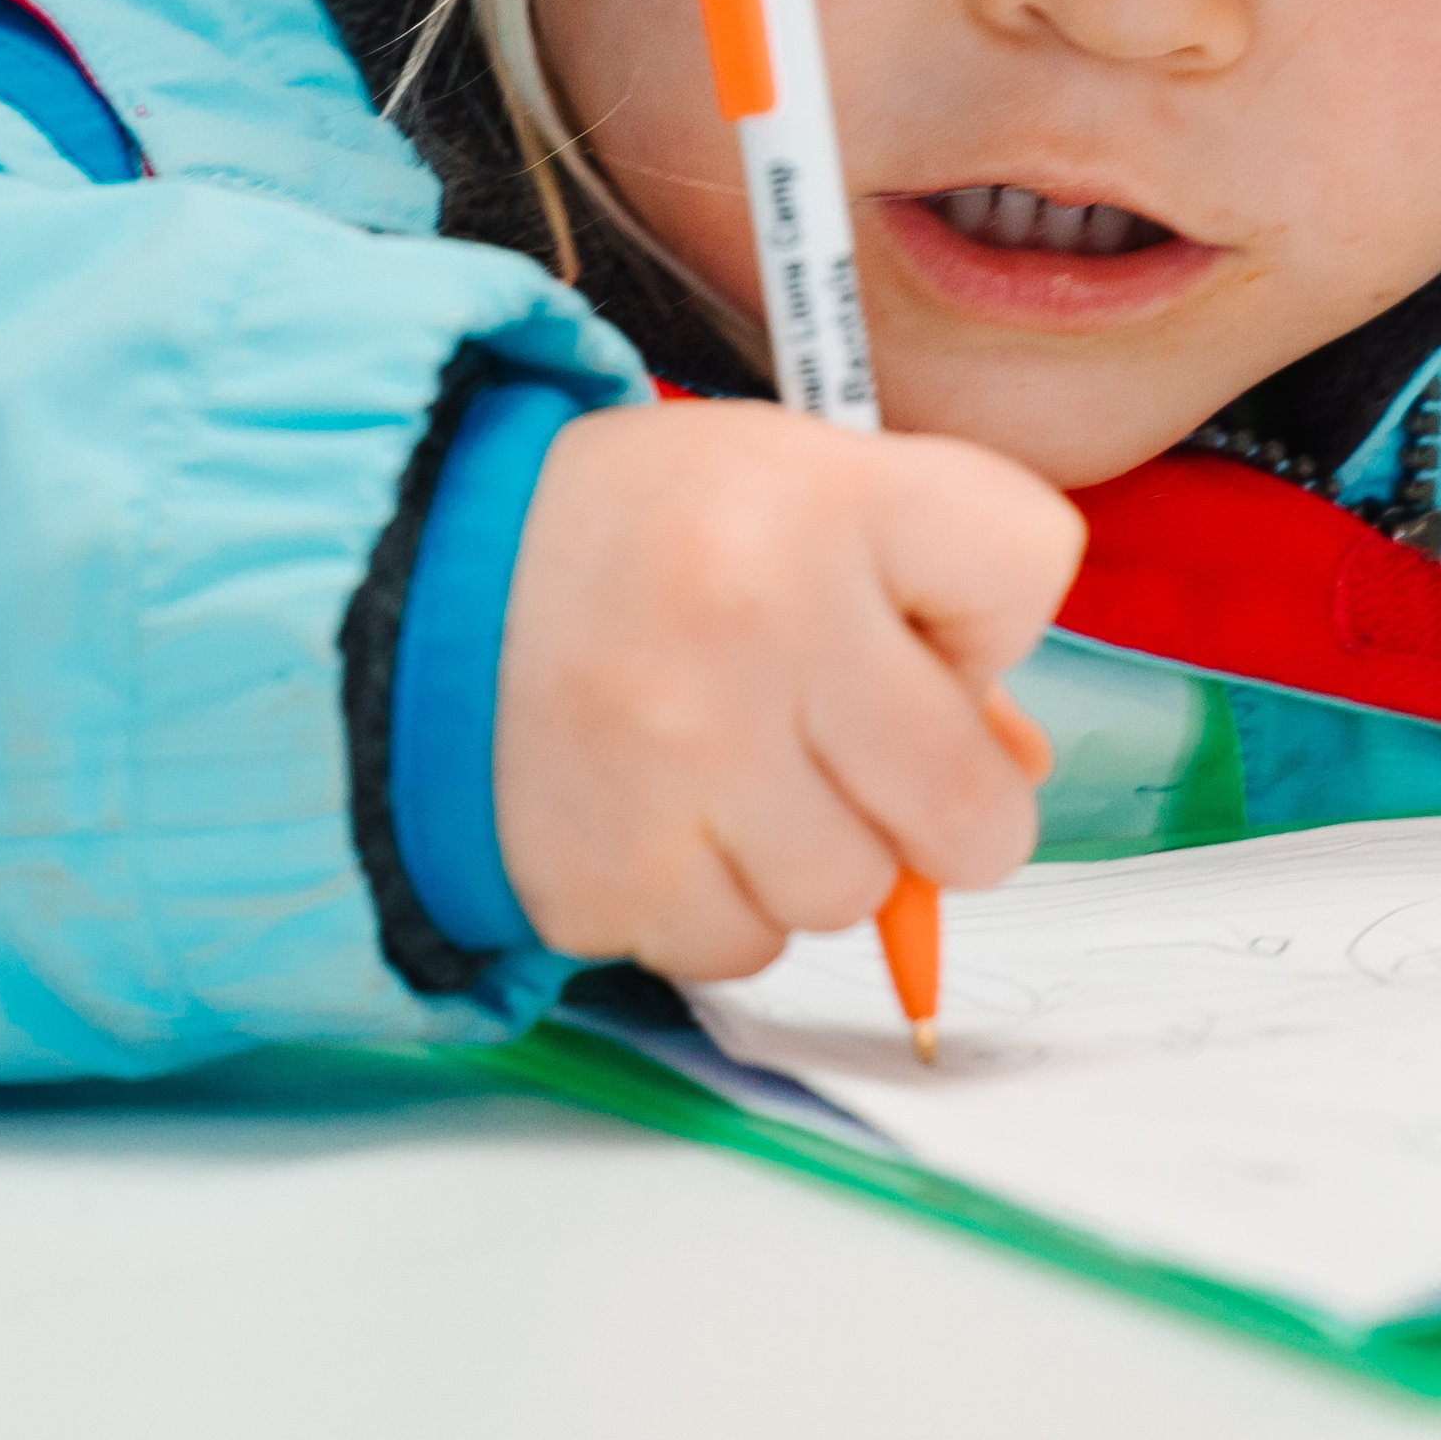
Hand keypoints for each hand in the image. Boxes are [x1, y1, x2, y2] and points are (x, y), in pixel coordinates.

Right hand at [490, 404, 1083, 976]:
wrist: (409, 594)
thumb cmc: (639, 544)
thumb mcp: (795, 492)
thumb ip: (933, 604)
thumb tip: (1016, 768)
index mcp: (820, 498)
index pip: (1032, 568)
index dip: (988, 613)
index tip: (913, 615)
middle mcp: (757, 627)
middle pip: (976, 812)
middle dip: (937, 799)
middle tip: (849, 744)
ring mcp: (680, 768)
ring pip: (856, 898)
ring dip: (818, 855)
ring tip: (729, 763)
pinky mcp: (611, 879)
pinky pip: (745, 946)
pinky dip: (720, 901)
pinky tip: (664, 814)